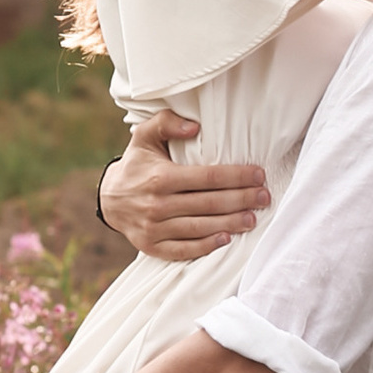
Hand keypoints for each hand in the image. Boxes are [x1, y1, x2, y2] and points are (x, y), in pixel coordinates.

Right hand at [100, 108, 269, 261]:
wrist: (108, 198)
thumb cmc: (136, 164)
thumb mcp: (144, 136)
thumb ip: (166, 122)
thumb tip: (195, 127)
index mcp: (161, 177)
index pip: (208, 178)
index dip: (237, 177)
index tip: (259, 175)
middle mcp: (158, 204)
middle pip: (210, 203)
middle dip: (242, 200)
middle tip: (265, 197)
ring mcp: (154, 228)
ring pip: (201, 228)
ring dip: (231, 223)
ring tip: (253, 218)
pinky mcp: (151, 246)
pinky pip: (184, 249)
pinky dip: (206, 246)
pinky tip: (226, 239)